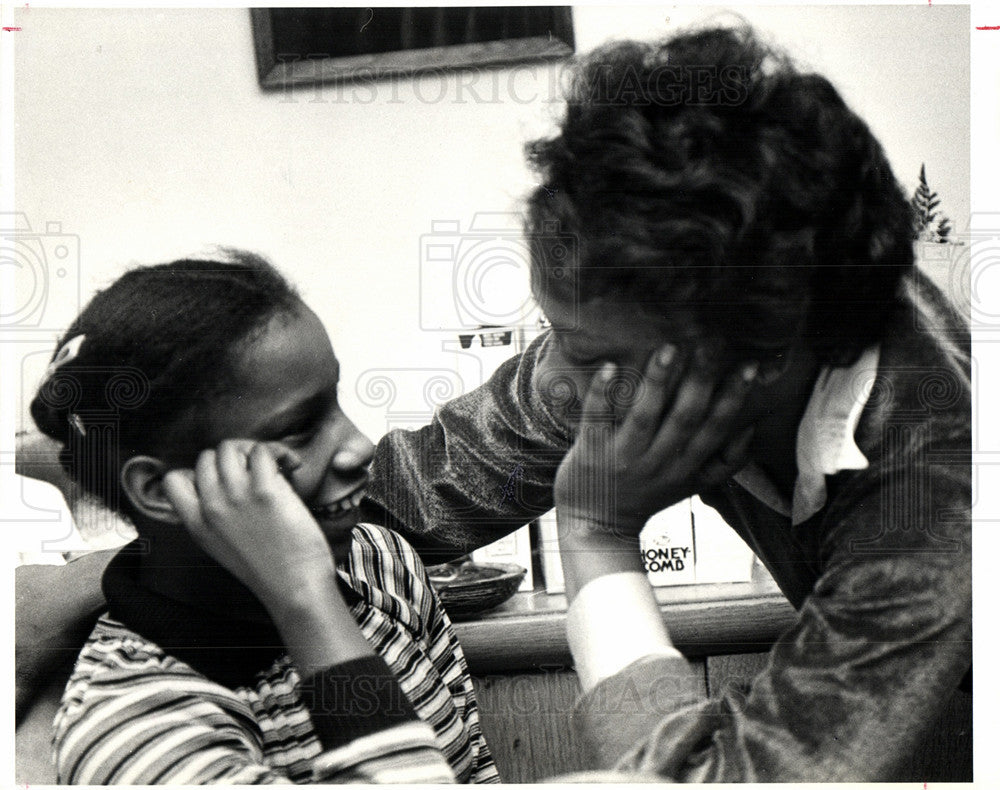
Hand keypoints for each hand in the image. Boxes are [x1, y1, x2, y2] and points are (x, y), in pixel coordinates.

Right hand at [162, 440, 333, 619]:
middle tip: (255, 471)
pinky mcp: (265, 491)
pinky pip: (261, 451)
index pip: (172, 481)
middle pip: (207, 457)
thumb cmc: (269, 568)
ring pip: (231, 447)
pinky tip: (291, 467)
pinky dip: (278, 453)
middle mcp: (211, 507)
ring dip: (253, 451)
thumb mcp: (223, 546)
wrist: (295, 587)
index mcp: (197, 524)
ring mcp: (236, 497)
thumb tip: (219, 483)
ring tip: (274, 467)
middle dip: (231, 457)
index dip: (196, 472)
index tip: (220, 479)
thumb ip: (212, 518)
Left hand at [554, 345, 756, 541]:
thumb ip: (725, 462)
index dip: (734, 398)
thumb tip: (750, 428)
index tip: (749, 365)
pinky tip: (609, 367)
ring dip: (657, 382)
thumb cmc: (646, 497)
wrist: (596, 527)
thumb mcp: (692, 486)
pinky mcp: (591, 453)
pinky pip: (597, 420)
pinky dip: (603, 394)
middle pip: (685, 419)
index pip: (715, 429)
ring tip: (668, 348)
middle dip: (700, 380)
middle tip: (712, 342)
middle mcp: (658, 462)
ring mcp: (624, 458)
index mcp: (686, 466)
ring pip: (644, 417)